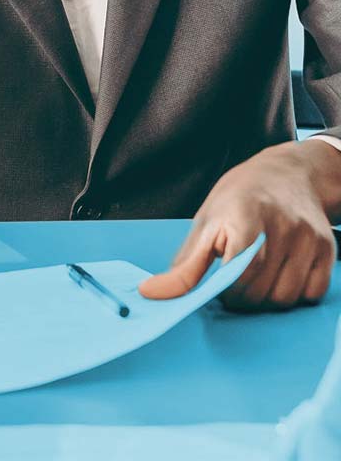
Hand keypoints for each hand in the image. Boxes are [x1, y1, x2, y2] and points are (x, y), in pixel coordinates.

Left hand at [138, 141, 337, 310]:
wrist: (287, 174)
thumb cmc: (238, 199)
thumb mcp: (205, 222)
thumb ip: (185, 265)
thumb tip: (152, 293)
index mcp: (245, 213)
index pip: (238, 270)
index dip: (224, 289)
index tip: (216, 288)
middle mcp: (282, 224)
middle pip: (260, 290)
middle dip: (240, 298)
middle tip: (231, 286)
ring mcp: (308, 237)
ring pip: (285, 298)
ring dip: (265, 301)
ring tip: (252, 281)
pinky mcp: (328, 249)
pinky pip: (310, 294)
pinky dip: (292, 295)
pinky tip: (278, 277)